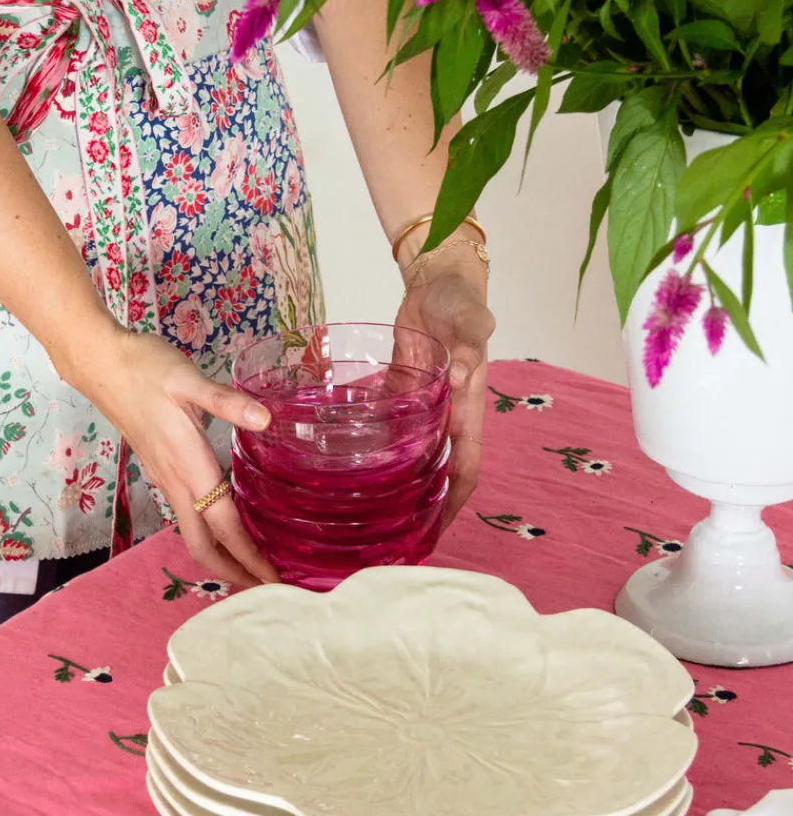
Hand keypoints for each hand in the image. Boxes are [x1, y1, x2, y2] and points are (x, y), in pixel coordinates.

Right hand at [59, 318, 278, 587]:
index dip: (249, 556)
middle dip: (233, 572)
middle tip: (266, 588)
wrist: (101, 363)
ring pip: (192, 532)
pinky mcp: (160, 468)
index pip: (224, 525)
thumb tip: (266, 419)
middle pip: (203, 545)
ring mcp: (165, 477)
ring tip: (252, 565)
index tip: (273, 581)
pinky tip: (226, 524)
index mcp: (188, 465)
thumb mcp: (188, 379)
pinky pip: (187, 514)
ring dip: (221, 555)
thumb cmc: (145, 368)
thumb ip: (226, 402)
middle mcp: (175, 480)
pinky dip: (209, 532)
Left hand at [394, 252, 493, 525]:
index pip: (465, 466)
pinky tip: (346, 463)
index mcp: (467, 406)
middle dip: (423, 507)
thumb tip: (460, 373)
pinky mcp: (400, 390)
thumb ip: (470, 340)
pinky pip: (387, 426)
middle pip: (437, 472)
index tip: (435, 531)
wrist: (440, 275)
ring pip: (411, 454)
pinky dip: (373, 446)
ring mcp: (422, 404)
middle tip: (394, 539)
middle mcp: (446, 413)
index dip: (453, 502)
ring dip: (397, 483)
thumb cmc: (460, 297)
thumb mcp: (470, 316)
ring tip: (368, 512)